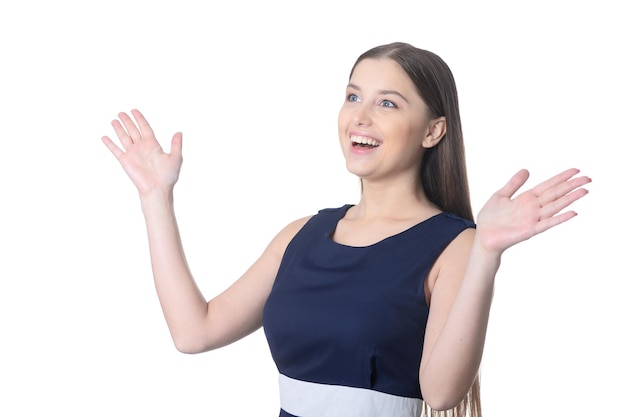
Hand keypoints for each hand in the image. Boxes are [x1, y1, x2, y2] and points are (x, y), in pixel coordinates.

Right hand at [102, 109, 182, 196]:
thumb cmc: (168, 176)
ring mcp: (133, 154)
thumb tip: (179, 132)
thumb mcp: (176, 158)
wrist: (157, 189)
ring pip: (124, 137)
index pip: (145, 128)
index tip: (134, 110)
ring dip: (119, 129)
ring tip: (114, 120)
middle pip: (133, 130)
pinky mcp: (125, 161)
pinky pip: (116, 150)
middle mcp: (141, 148)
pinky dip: (110, 144)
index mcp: (153, 145)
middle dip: (127, 121)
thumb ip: (176, 145)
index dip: (140, 119)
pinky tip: (104, 137)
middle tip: (121, 112)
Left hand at [475, 168, 590, 254]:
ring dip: (570, 199)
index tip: (576, 170)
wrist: (482, 236)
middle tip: (588, 178)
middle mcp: (532, 207)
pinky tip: (572, 212)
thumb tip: (526, 170)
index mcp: (526, 198)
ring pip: (555, 206)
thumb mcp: (500, 195)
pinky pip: (547, 223)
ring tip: (584, 191)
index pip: (548, 185)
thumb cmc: (490, 218)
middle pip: (555, 194)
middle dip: (571, 186)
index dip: (561, 178)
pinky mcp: (529, 230)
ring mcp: (532, 219)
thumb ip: (514, 184)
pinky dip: (560, 218)